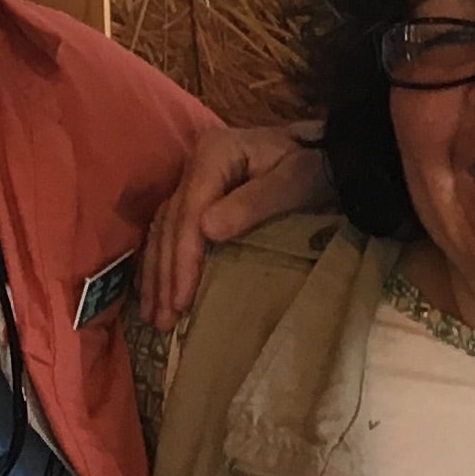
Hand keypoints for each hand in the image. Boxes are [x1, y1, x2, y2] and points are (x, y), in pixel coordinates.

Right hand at [137, 121, 332, 331]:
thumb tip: (207, 230)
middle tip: (164, 321)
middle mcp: (195, 164)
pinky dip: (161, 263)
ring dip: (156, 275)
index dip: (184, 259)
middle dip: (165, 276)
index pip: (190, 212)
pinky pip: (168, 232)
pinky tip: (156, 292)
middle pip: (171, 225)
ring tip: (156, 316)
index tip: (182, 300)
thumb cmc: (310, 169)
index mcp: (214, 154)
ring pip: (163, 231)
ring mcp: (192, 180)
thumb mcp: (292, 183)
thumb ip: (253, 203)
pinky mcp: (195, 197)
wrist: (319, 156)